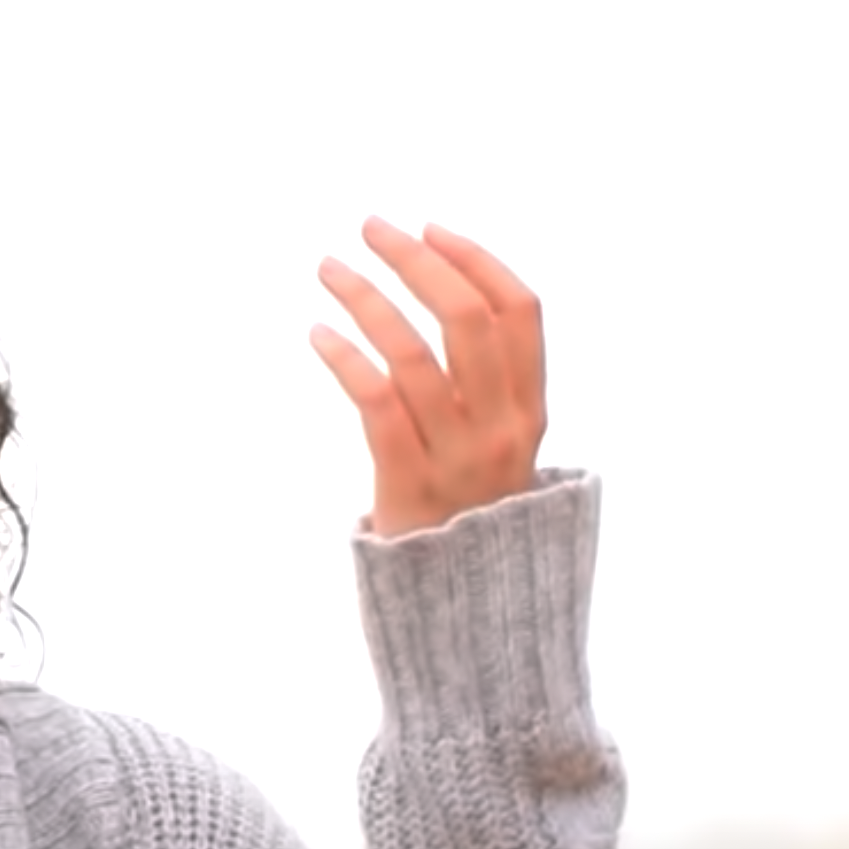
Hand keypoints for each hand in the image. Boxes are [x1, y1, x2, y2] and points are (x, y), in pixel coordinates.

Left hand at [309, 216, 546, 537]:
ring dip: (367, 298)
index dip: (476, 260)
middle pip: (466, 319)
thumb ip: (487, 392)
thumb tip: (445, 307)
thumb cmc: (472, 522)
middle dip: (417, 262)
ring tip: (330, 268)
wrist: (471, 620)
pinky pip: (378, 403)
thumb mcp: (501, 452)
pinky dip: (345, 358)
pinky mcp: (410, 485)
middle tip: (370, 228)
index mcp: (531, 412)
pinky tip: (318, 333)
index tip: (430, 228)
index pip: (521, 312)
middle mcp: (503, 428)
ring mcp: (458, 457)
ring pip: (414, 354)